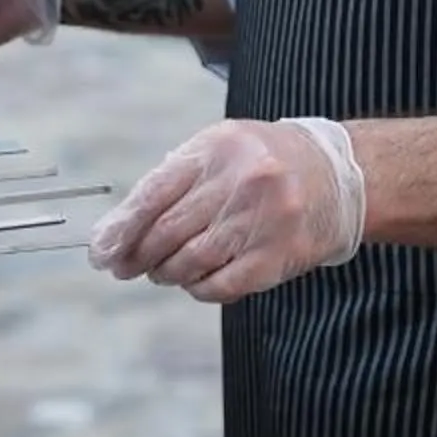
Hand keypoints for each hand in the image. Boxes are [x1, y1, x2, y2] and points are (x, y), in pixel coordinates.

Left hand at [86, 117, 366, 302]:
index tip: (101, 251)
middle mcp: (240, 182)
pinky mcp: (277, 256)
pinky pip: (221, 284)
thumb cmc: (263, 162)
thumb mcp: (219, 150)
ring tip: (161, 271)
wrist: (335, 176)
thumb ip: (173, 179)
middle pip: (167, 232)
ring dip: (166, 272)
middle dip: (137, 255)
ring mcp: (261, 220)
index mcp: (217, 148)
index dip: (121, 228)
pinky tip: (195, 282)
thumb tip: (119, 228)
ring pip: (190, 261)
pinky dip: (199, 288)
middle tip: (124, 267)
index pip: (154, 194)